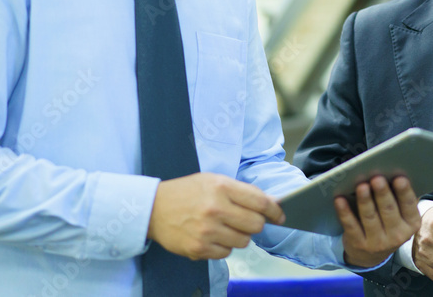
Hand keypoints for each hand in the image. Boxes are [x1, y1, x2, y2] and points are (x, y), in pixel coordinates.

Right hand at [147, 173, 284, 259]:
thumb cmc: (186, 192)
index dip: (274, 210)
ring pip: (243, 242)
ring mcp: (207, 231)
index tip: (279, 215)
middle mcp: (215, 209)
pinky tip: (212, 236)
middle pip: (256, 225)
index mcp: (221, 188)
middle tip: (246, 220)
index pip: (260, 202)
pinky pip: (226, 253)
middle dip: (255, 224)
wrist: (153, 208)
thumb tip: (270, 203)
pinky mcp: (199, 249)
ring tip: (225, 227)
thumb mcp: (213, 180)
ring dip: (239, 236)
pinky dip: (224, 246)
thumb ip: (241, 191)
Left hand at [337, 175, 420, 267]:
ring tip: (361, 186)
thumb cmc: (386, 223)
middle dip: (382, 193)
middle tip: (377, 178)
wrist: (371, 254)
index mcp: (411, 223)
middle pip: (388, 210)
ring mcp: (378, 243)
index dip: (404, 192)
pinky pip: (351, 226)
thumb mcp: (399, 215)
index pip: (409, 206)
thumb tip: (390, 171)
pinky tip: (340, 200)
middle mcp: (397, 235)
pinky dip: (344, 212)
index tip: (399, 178)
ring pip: (370, 217)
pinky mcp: (359, 244)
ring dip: (365, 200)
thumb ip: (398, 197)